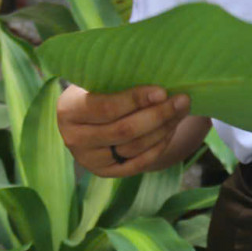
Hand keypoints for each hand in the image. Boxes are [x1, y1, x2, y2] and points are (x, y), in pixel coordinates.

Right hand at [57, 84, 189, 177]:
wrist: (86, 119)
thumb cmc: (97, 90)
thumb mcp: (98, 80)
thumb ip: (119, 79)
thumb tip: (158, 79)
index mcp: (69, 110)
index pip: (106, 108)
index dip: (136, 100)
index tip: (162, 91)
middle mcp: (75, 138)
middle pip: (124, 130)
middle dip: (158, 115)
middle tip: (182, 100)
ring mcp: (90, 159)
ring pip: (135, 147)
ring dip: (164, 128)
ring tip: (181, 111)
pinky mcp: (107, 172)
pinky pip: (140, 162)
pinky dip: (160, 145)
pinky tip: (172, 128)